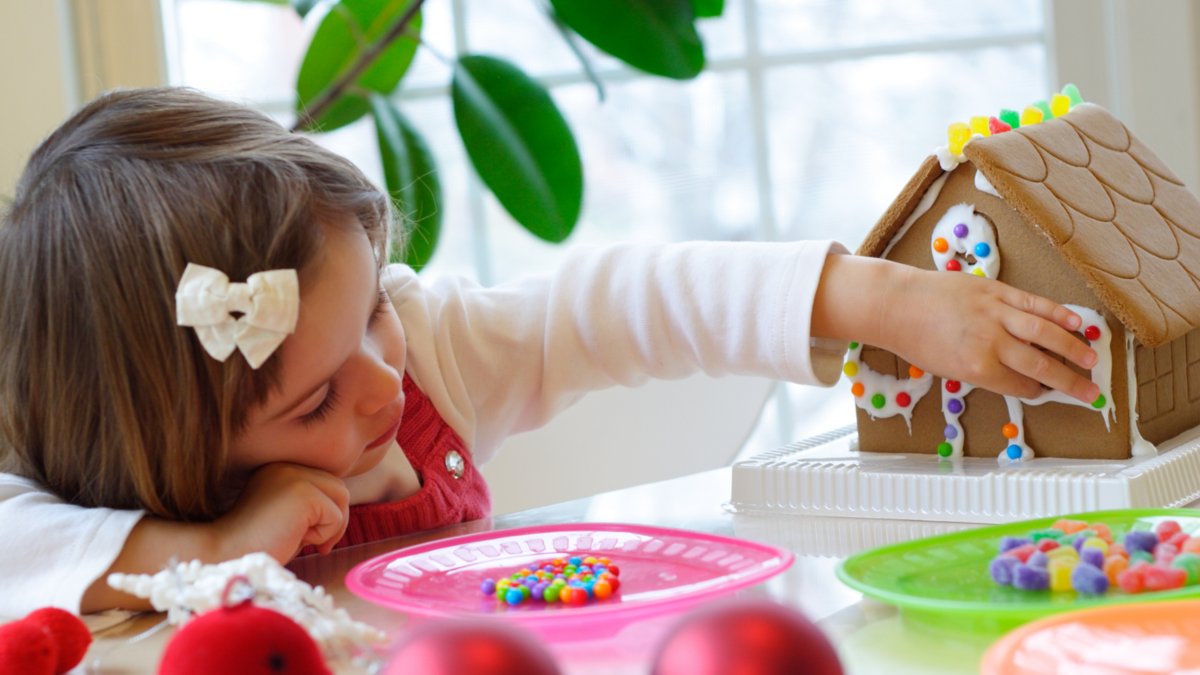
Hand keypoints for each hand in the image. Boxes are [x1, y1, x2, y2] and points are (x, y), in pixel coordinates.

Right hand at [213, 462, 349, 560]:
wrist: (226, 554)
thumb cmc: (255, 545)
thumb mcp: (286, 517)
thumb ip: (309, 507)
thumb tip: (339, 511)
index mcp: (280, 469)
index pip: (324, 483)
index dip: (327, 512)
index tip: (313, 537)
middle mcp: (287, 466)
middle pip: (337, 487)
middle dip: (336, 519)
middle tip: (319, 545)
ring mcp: (294, 476)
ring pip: (341, 497)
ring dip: (332, 526)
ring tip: (307, 541)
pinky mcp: (302, 493)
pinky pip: (335, 515)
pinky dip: (324, 535)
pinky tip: (297, 540)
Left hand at [813, 255, 1099, 402]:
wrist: (896, 304)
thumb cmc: (915, 339)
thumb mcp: (948, 369)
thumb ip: (985, 372)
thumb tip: (1018, 378)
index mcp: (977, 369)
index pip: (1020, 386)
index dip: (1038, 392)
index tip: (1051, 394)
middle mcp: (990, 343)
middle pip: (1041, 366)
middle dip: (1069, 382)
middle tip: (1091, 393)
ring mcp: (995, 314)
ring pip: (1045, 333)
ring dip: (1073, 347)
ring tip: (1092, 360)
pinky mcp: (995, 291)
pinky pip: (1034, 303)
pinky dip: (1058, 312)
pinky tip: (1077, 321)